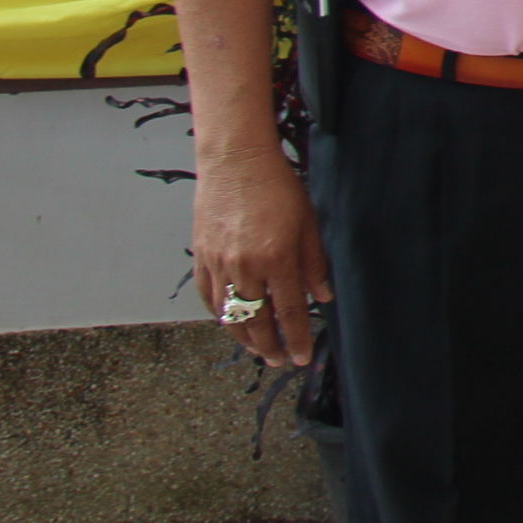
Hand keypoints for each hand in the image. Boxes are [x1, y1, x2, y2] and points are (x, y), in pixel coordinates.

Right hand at [191, 152, 332, 368]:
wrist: (235, 162)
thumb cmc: (277, 187)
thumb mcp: (308, 222)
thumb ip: (314, 263)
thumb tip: (323, 296)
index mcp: (276, 258)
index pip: (289, 311)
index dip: (296, 338)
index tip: (301, 357)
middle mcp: (244, 267)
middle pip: (256, 321)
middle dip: (269, 346)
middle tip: (279, 360)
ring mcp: (218, 264)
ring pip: (229, 315)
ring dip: (244, 338)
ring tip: (259, 349)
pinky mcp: (200, 258)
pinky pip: (208, 298)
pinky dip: (220, 315)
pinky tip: (232, 323)